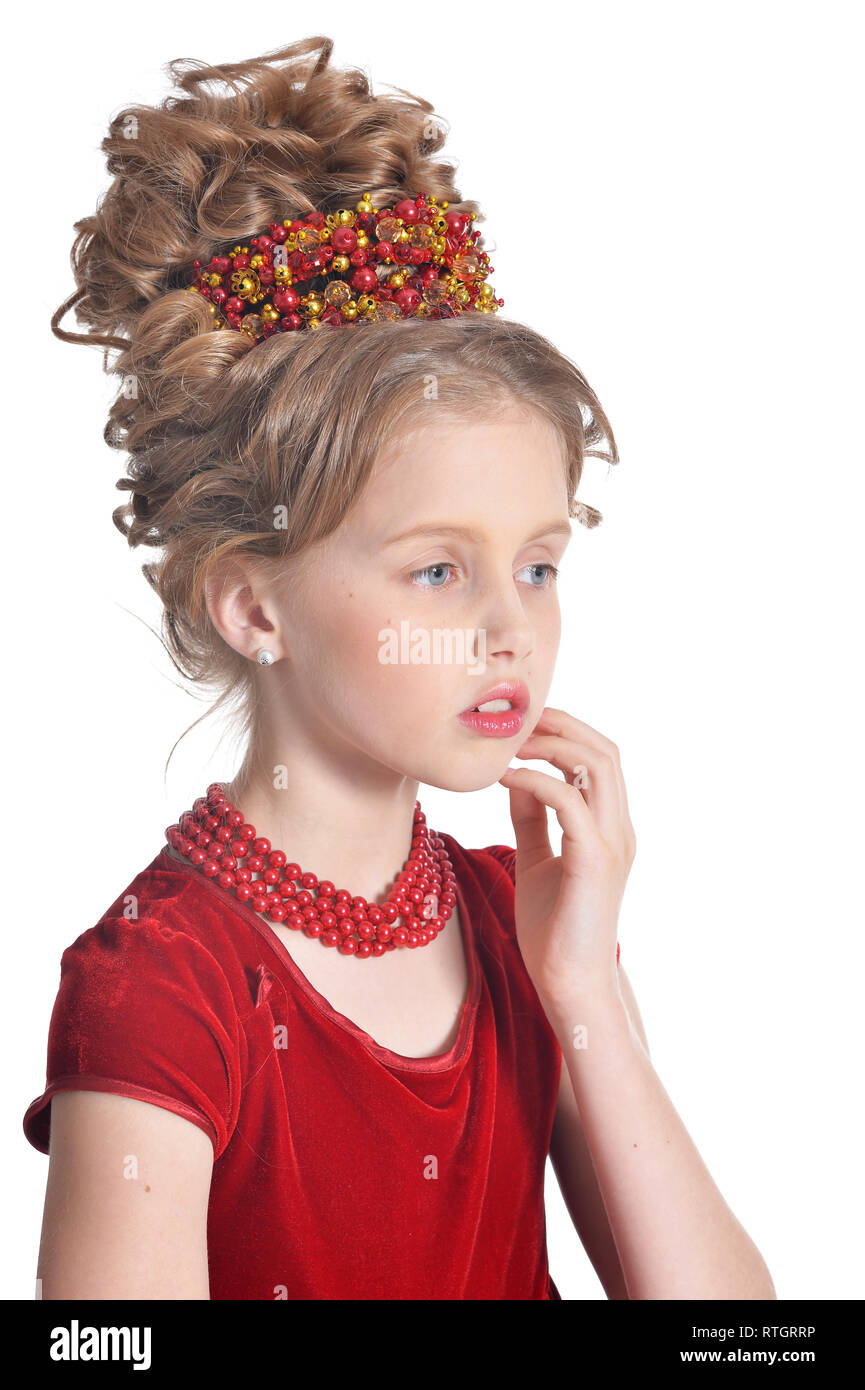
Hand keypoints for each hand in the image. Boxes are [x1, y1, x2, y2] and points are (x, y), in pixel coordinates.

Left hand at [498, 706, 636, 1000]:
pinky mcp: (594, 861)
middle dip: (560, 724)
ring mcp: (612, 843)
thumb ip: (532, 819)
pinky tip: (504, 779)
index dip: (565, 730)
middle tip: (514, 721)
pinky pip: (569, 801)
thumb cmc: (554, 931)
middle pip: (605, 750)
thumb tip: (514, 778)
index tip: (520, 725)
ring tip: (509, 744)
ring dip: (550, 744)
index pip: (600, 757)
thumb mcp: (537, 860)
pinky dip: (536, 780)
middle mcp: (619, 829)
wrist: (569, 984)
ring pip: (597, 764)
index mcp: (609, 827)